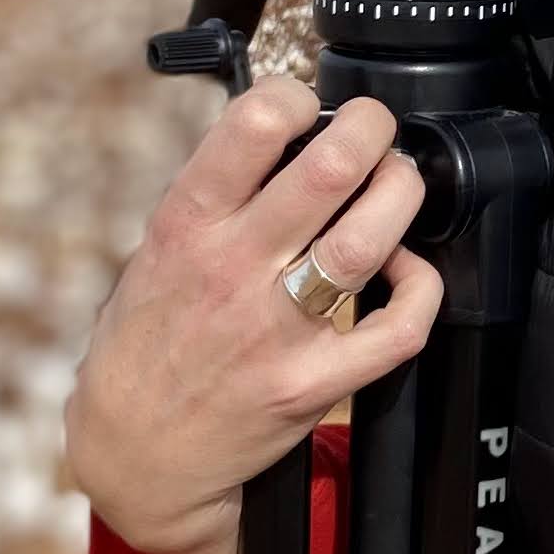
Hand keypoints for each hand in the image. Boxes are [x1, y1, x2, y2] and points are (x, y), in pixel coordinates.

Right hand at [62, 75, 443, 553]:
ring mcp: (275, 329)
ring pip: (367, 240)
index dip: (295, 97)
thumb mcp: (153, 255)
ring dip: (400, 195)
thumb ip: (214, 202)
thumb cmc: (147, 345)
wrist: (133, 456)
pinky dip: (420, 288)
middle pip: (331, 170)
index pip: (251, 129)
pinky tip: (408, 270)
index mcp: (185, 227)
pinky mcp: (311, 384)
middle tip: (375, 130)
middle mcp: (230, 270)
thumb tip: (284, 141)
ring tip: (397, 183)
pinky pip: (397, 329)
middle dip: (371, 129)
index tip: (308, 105)